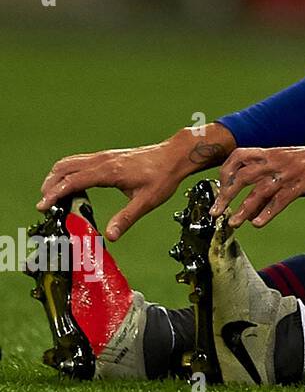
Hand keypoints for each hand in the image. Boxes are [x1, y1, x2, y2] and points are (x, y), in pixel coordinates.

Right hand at [38, 123, 235, 240]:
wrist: (175, 155)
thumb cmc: (163, 177)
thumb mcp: (147, 201)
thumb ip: (127, 218)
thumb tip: (110, 236)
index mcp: (110, 171)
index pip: (74, 180)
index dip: (55, 193)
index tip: (42, 206)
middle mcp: (103, 160)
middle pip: (65, 168)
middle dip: (50, 185)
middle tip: (44, 204)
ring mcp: (104, 156)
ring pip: (70, 162)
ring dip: (57, 177)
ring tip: (52, 197)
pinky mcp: (107, 157)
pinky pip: (80, 162)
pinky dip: (68, 173)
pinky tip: (72, 187)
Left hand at [212, 134, 304, 228]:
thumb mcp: (296, 162)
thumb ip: (277, 173)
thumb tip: (259, 195)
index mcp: (275, 152)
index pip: (239, 156)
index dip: (225, 172)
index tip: (218, 189)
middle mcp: (279, 159)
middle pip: (243, 175)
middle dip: (226, 194)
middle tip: (216, 212)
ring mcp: (292, 170)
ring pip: (259, 189)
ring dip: (243, 208)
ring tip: (233, 223)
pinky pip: (282, 199)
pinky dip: (268, 212)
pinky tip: (259, 224)